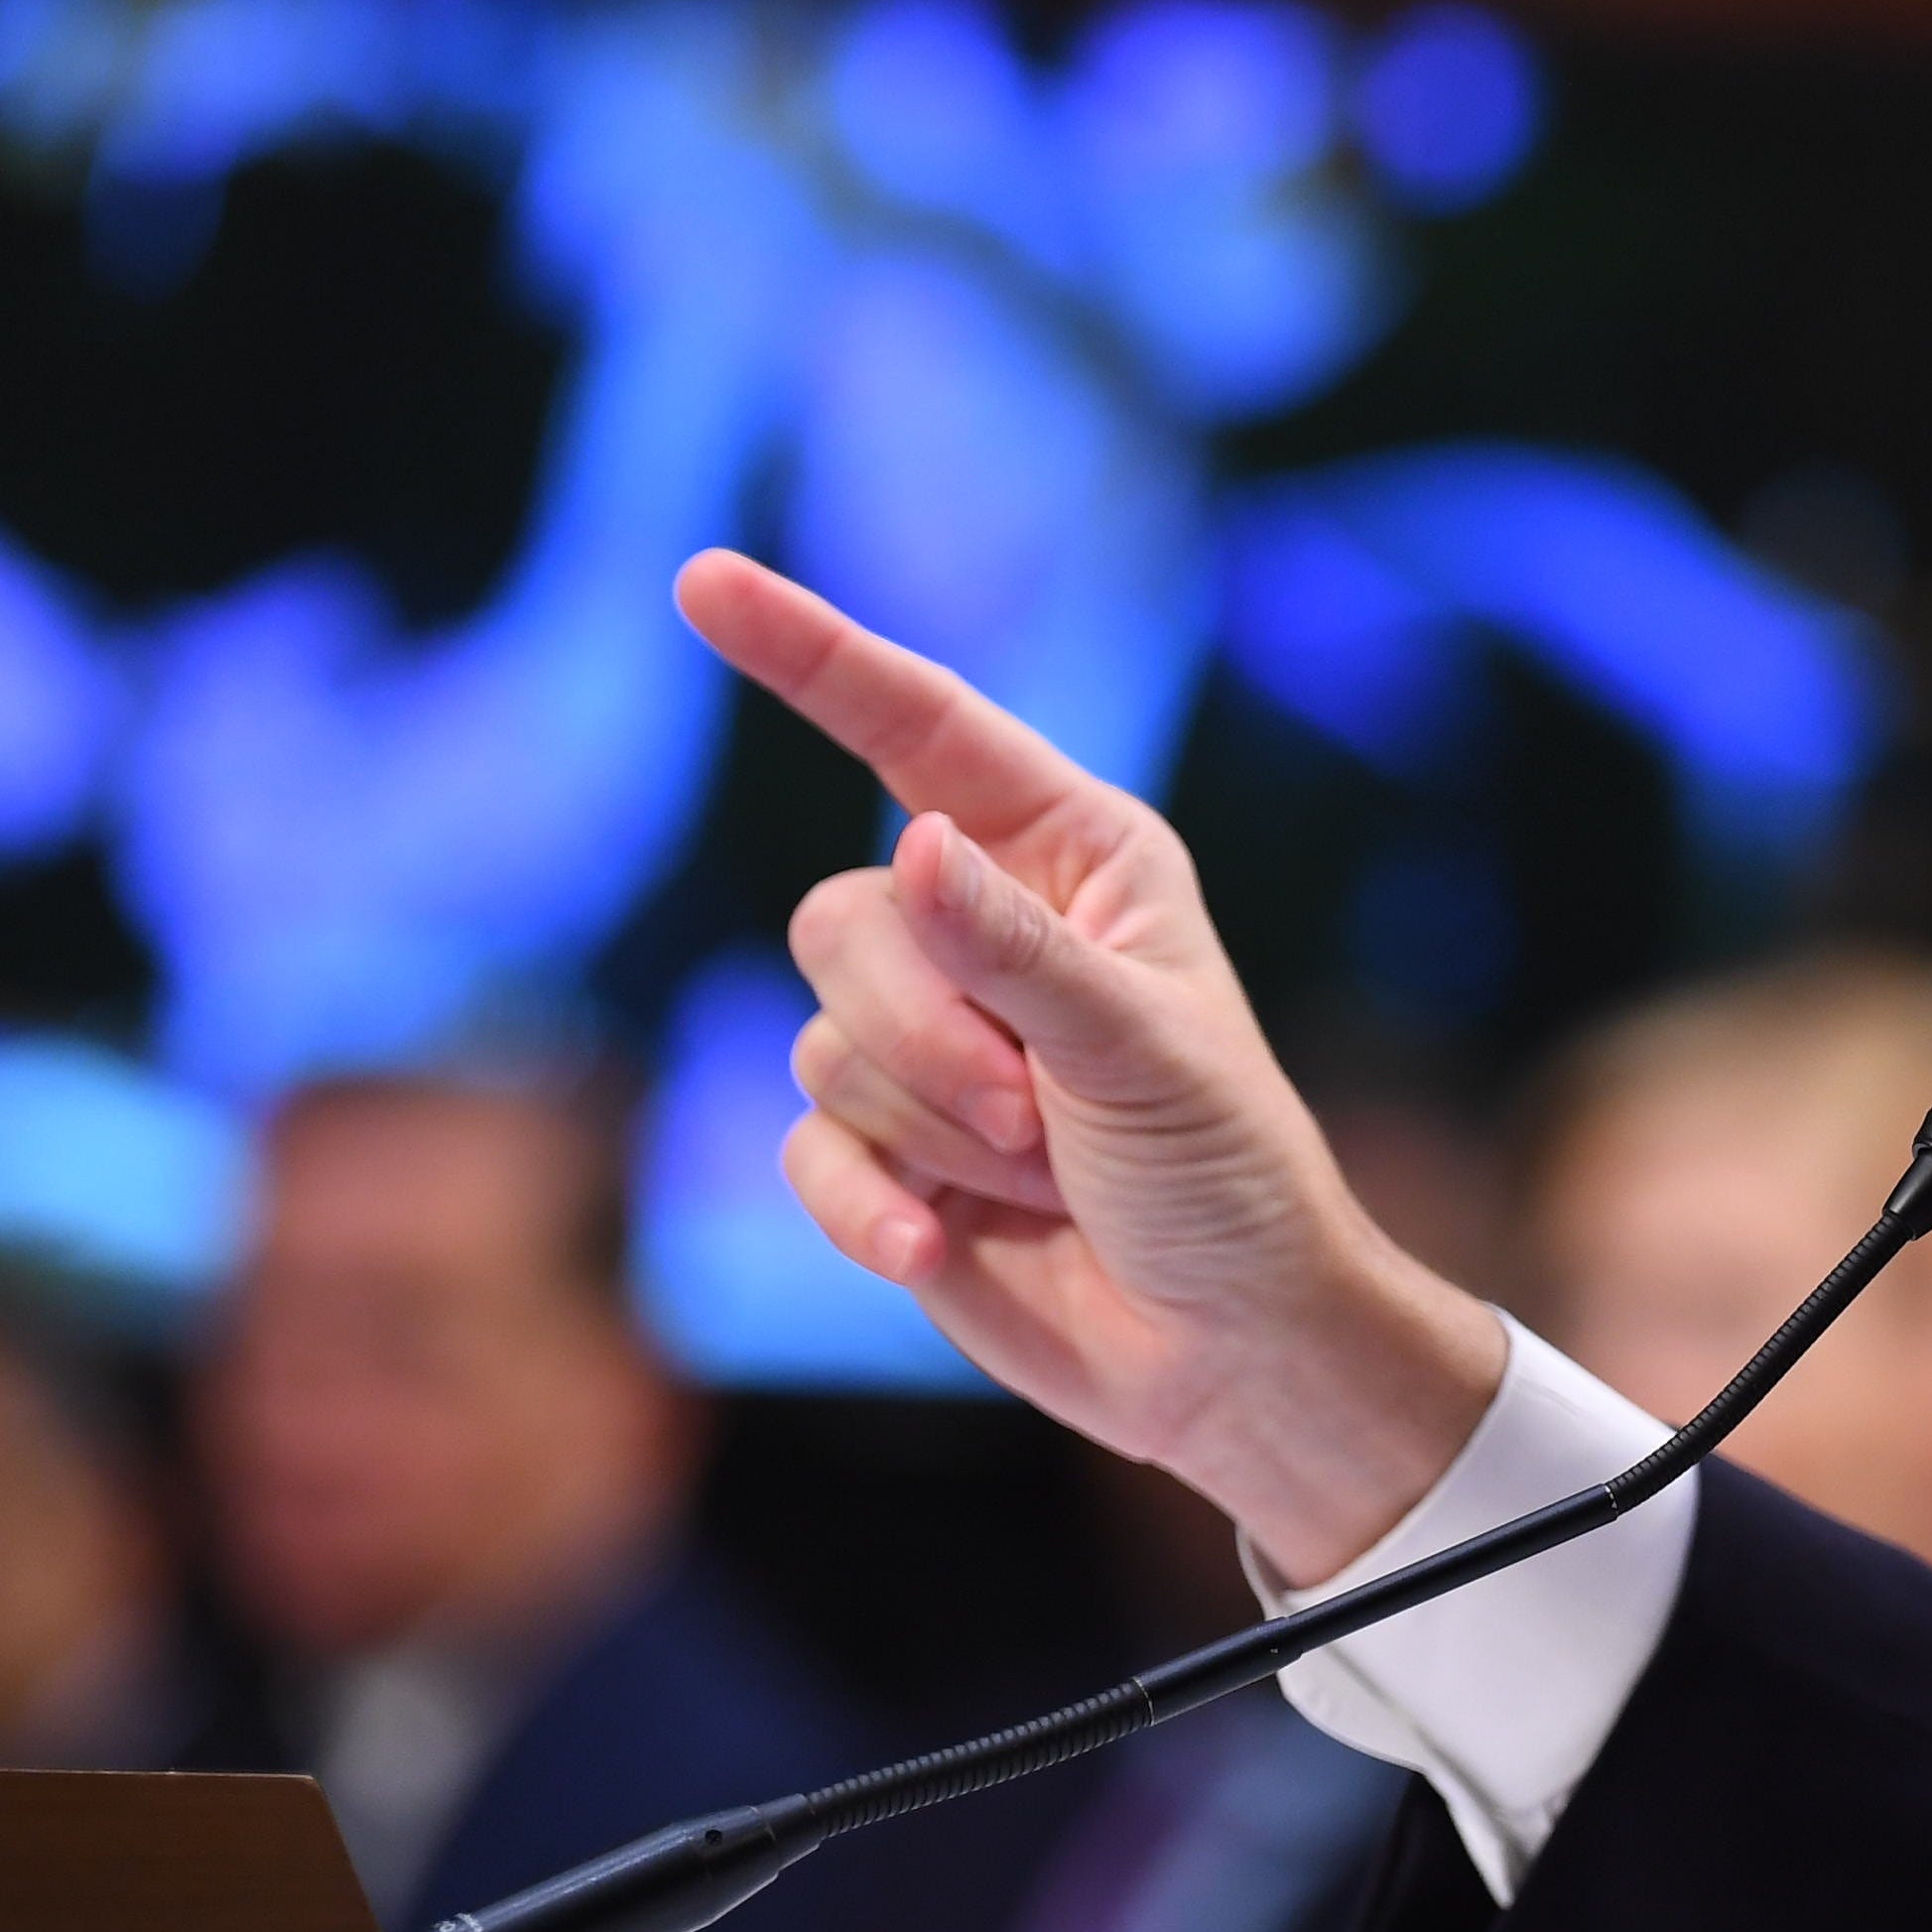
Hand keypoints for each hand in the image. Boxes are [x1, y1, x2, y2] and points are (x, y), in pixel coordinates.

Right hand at [674, 550, 1503, 1577]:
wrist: (1227, 1352)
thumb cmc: (1226, 1179)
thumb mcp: (1141, 1052)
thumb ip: (1016, 953)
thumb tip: (910, 847)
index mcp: (1074, 858)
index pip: (920, 732)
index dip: (810, 654)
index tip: (703, 579)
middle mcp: (987, 927)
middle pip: (842, 918)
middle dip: (926, 1030)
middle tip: (1040, 1116)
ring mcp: (928, 1042)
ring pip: (822, 1037)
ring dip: (929, 1126)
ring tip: (1041, 1174)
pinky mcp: (883, 1150)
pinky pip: (806, 1147)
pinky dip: (868, 1206)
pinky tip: (942, 1252)